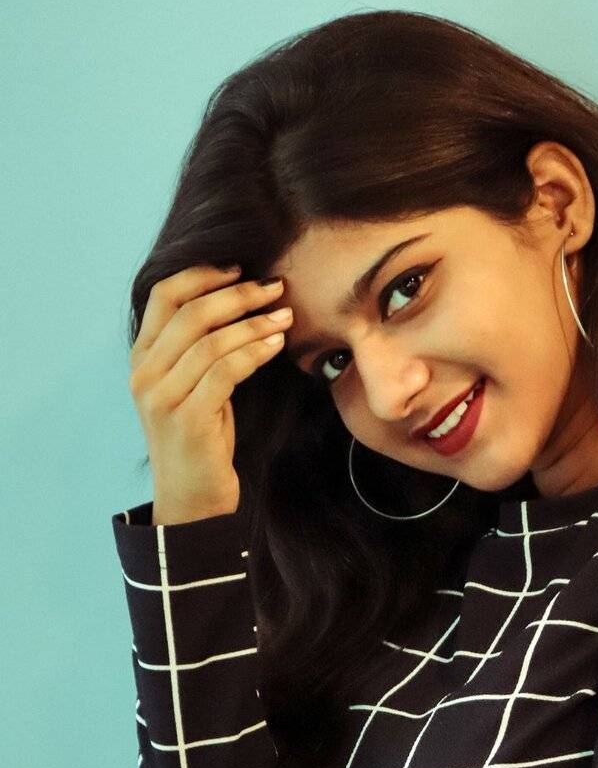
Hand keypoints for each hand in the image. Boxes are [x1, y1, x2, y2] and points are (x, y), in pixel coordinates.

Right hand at [127, 263, 293, 522]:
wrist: (192, 498)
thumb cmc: (201, 439)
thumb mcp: (194, 386)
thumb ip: (201, 348)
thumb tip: (241, 300)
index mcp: (142, 358)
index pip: (164, 294)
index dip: (203, 274)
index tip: (241, 269)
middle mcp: (145, 373)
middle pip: (191, 312)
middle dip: (238, 294)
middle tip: (276, 288)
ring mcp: (162, 396)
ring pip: (210, 340)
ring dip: (253, 323)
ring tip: (285, 316)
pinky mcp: (187, 418)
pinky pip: (225, 371)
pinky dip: (253, 352)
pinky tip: (275, 344)